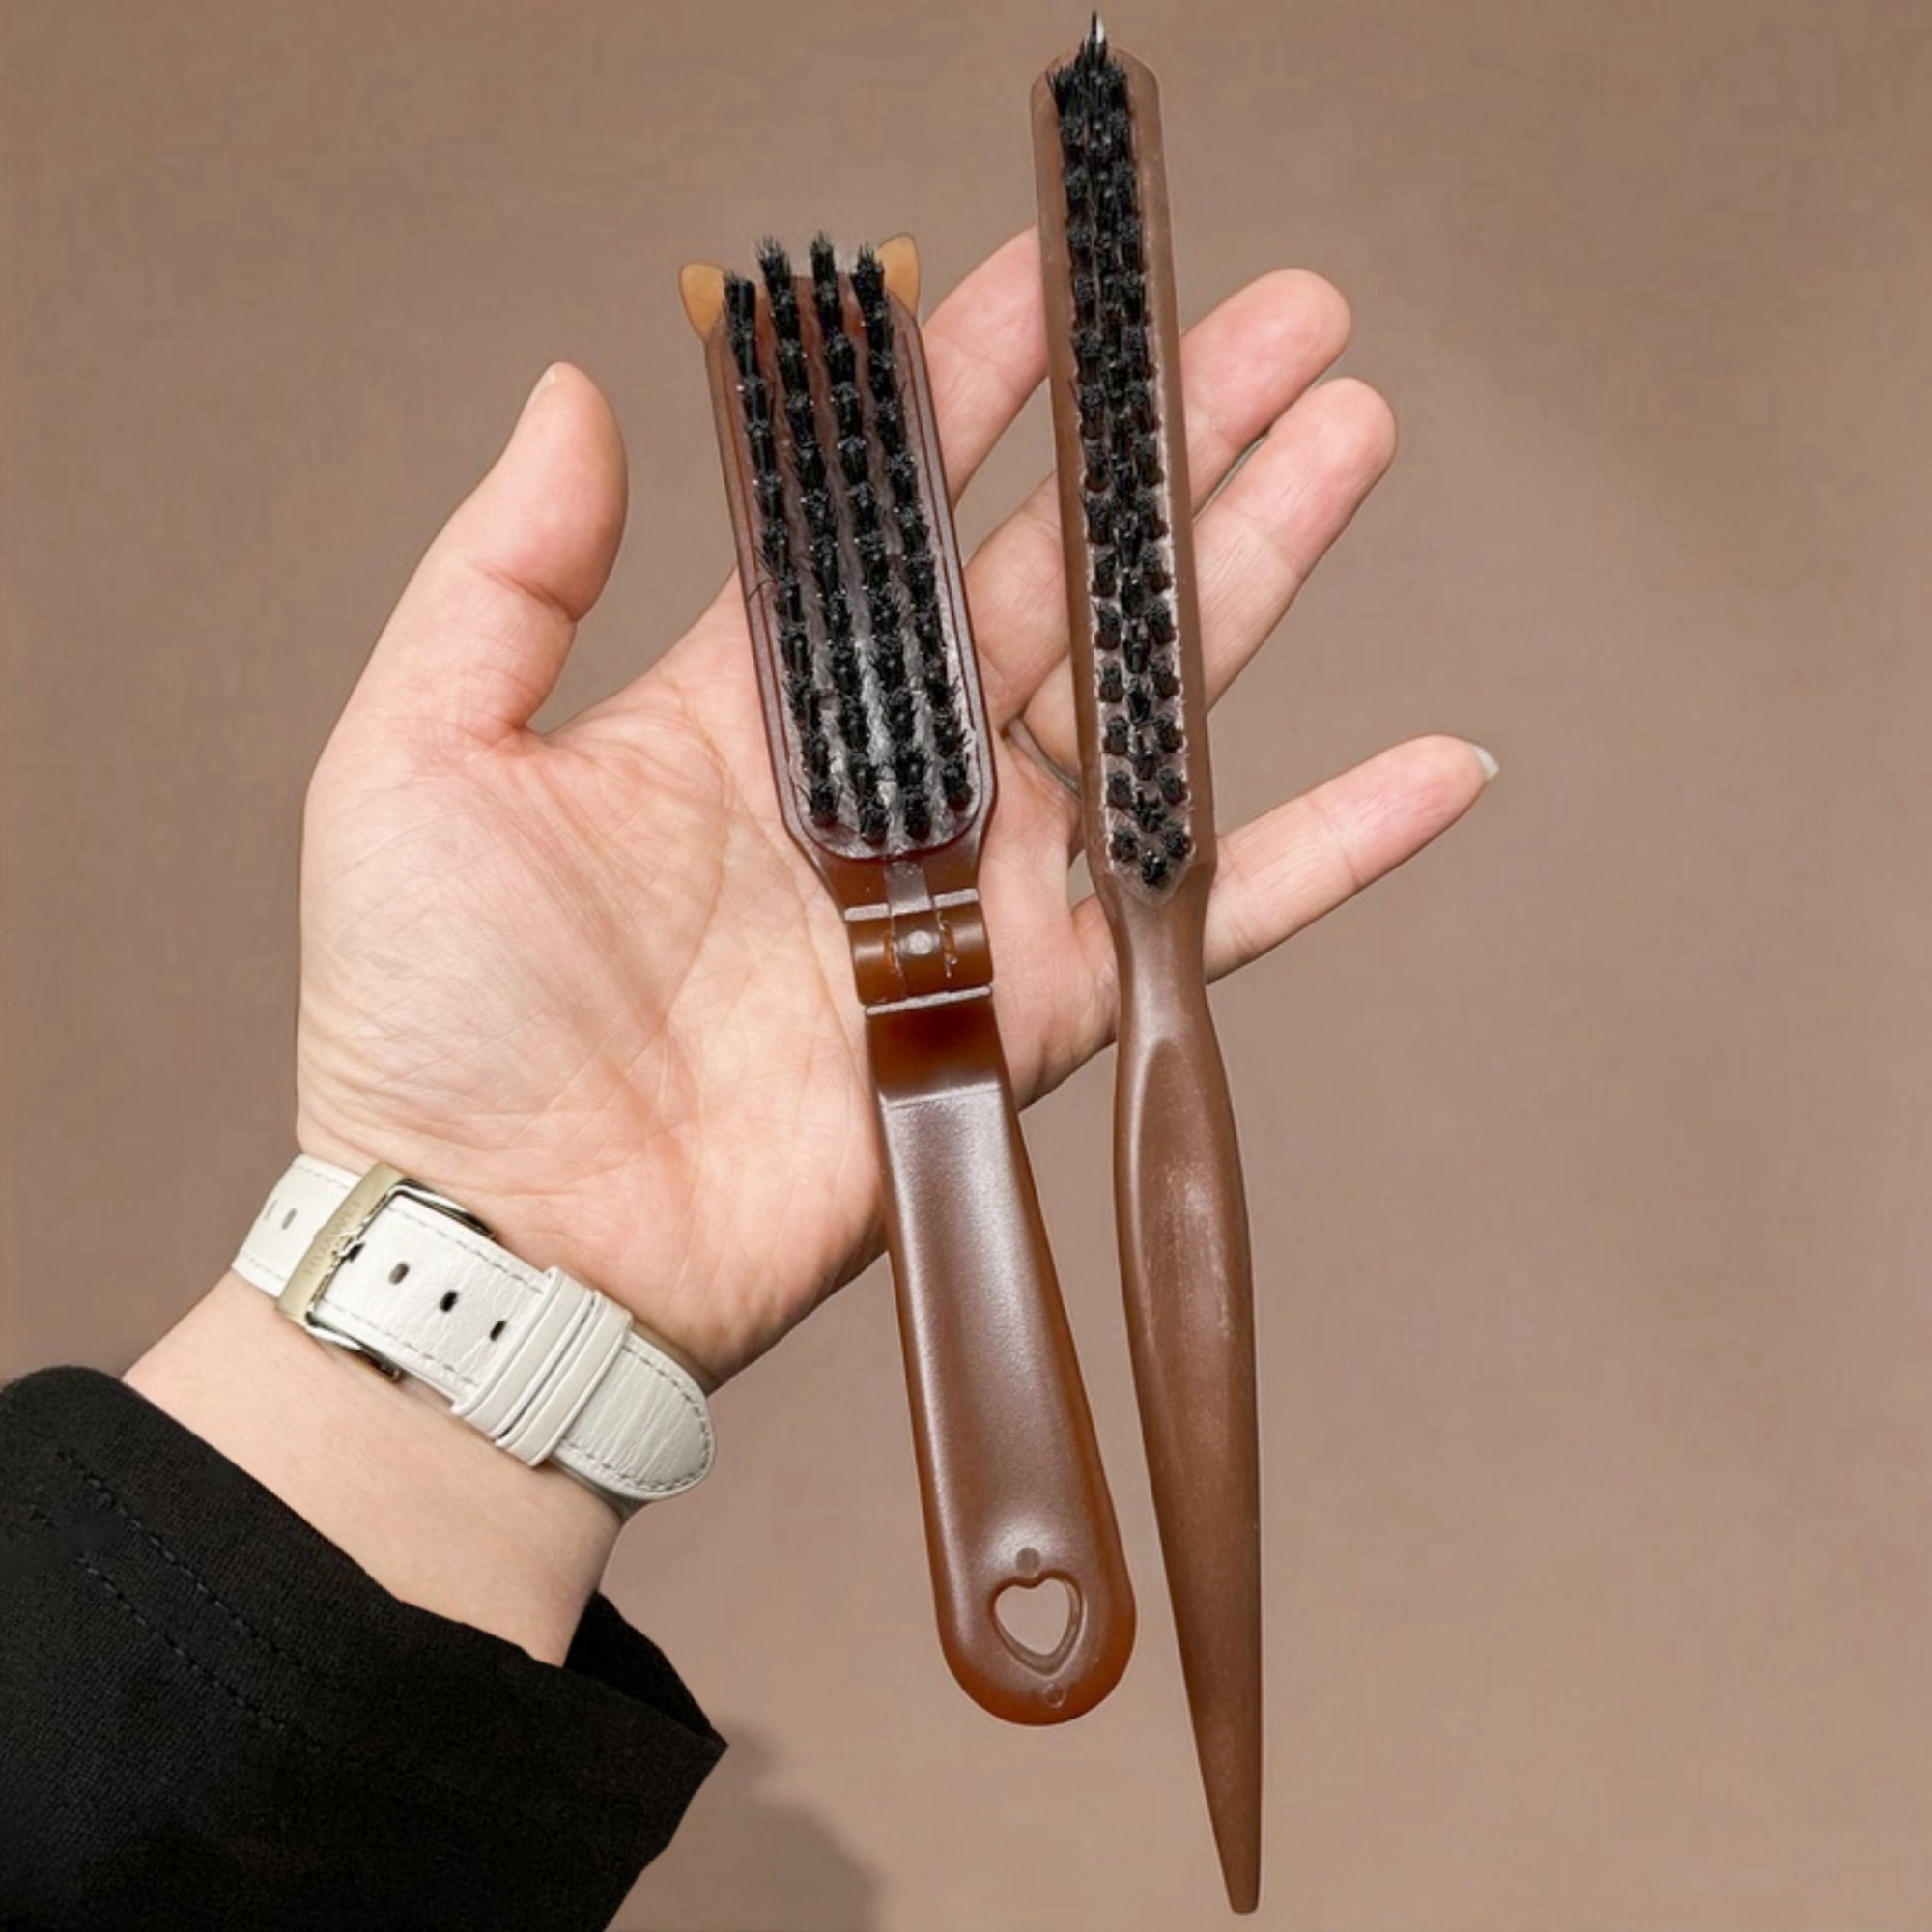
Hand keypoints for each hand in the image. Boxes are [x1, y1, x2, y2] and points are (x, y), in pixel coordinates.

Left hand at [296, 232, 1492, 1384]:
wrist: (519, 1251)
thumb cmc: (434, 1020)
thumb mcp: (419, 752)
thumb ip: (503, 570)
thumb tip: (579, 391)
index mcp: (747, 707)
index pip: (891, 513)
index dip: (976, 386)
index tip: (1057, 278)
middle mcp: (883, 785)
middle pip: (1056, 581)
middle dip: (1161, 446)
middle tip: (1271, 327)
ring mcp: (975, 893)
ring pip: (1148, 706)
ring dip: (1252, 573)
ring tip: (1347, 436)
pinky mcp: (1039, 1008)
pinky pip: (1212, 916)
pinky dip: (1331, 849)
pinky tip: (1437, 767)